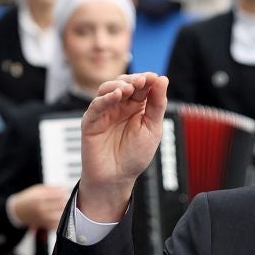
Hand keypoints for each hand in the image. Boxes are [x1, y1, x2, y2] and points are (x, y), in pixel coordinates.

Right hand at [7, 182, 69, 232]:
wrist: (18, 211)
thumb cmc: (28, 199)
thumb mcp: (38, 189)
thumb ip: (51, 188)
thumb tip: (64, 188)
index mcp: (40, 197)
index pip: (59, 195)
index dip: (65, 193)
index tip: (66, 192)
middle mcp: (42, 208)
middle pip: (62, 204)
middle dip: (66, 201)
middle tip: (66, 199)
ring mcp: (44, 218)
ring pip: (62, 214)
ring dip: (65, 210)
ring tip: (62, 206)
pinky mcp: (45, 225)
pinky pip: (58, 223)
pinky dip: (61, 218)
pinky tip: (59, 214)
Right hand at [78, 73, 167, 219]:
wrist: (117, 178)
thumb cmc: (134, 156)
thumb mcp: (152, 129)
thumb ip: (157, 105)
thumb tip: (162, 79)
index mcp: (137, 107)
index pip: (141, 86)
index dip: (147, 80)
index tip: (153, 77)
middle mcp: (120, 106)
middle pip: (124, 83)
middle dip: (133, 80)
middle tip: (142, 81)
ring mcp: (105, 111)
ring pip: (108, 89)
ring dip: (119, 85)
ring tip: (129, 88)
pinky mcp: (91, 120)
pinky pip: (96, 105)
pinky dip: (106, 98)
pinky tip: (116, 96)